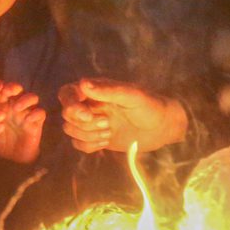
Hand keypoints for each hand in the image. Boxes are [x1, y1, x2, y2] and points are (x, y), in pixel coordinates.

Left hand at [0, 80, 46, 163]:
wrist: (12, 157)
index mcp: (2, 103)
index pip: (1, 88)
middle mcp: (16, 105)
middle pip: (17, 88)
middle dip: (12, 87)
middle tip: (6, 91)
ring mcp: (28, 113)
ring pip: (32, 97)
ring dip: (25, 100)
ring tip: (16, 108)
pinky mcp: (37, 122)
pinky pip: (41, 113)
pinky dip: (35, 114)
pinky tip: (28, 119)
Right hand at [59, 79, 186, 153]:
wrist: (162, 128)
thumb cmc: (150, 106)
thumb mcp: (131, 96)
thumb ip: (107, 90)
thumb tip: (83, 83)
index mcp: (95, 90)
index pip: (67, 93)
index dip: (71, 105)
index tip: (87, 115)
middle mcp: (89, 105)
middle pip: (67, 115)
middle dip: (84, 123)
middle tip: (107, 124)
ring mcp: (91, 123)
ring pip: (71, 130)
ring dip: (88, 135)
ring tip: (109, 132)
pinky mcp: (95, 138)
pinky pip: (78, 144)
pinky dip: (89, 145)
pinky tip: (106, 142)